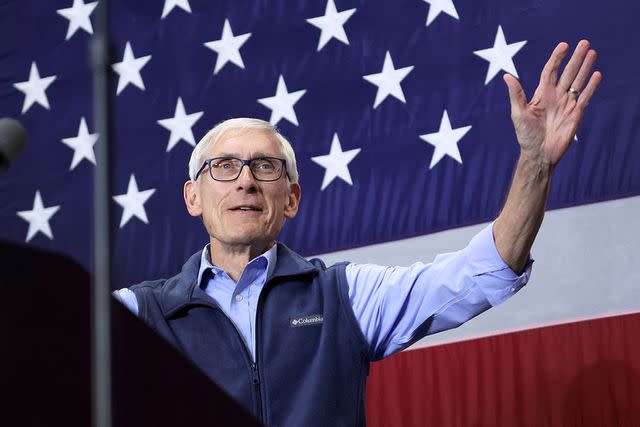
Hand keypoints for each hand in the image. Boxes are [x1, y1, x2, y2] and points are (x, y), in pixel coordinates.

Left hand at [503, 40, 601, 168]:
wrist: (539, 153)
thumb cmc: (526, 135)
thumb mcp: (518, 113)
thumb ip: (516, 94)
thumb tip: (506, 76)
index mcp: (542, 94)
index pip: (551, 71)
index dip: (557, 58)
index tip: (564, 45)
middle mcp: (556, 96)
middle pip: (568, 73)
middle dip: (576, 58)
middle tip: (584, 42)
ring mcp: (567, 104)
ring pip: (578, 81)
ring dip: (585, 67)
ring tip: (592, 52)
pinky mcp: (576, 114)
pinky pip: (585, 97)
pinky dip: (591, 86)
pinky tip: (596, 74)